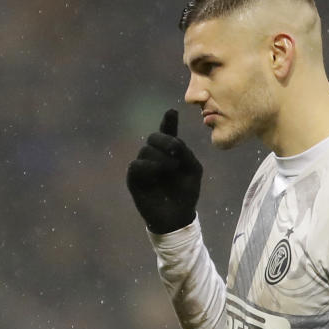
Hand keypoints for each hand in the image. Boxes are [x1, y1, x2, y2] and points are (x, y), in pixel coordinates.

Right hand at [126, 109, 201, 233]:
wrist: (177, 216)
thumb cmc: (186, 192)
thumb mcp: (193, 169)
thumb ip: (185, 152)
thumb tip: (173, 142)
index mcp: (170, 151)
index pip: (167, 132)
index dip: (168, 121)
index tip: (172, 112)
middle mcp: (155, 155)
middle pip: (154, 137)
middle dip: (165, 140)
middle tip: (176, 151)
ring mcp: (144, 166)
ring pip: (146, 149)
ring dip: (160, 156)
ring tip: (171, 168)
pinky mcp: (135, 178)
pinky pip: (136, 165)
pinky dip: (148, 165)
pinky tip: (158, 170)